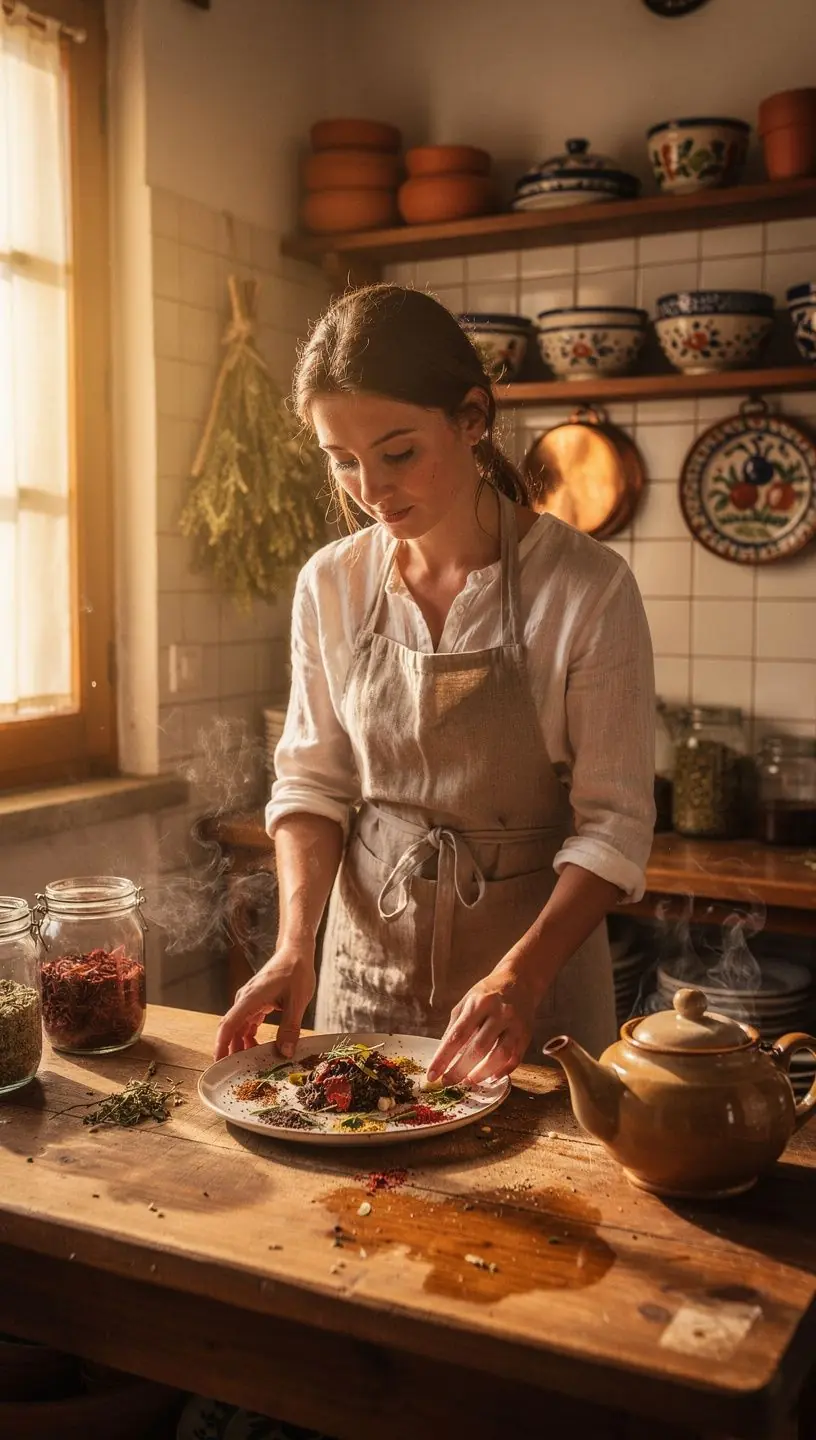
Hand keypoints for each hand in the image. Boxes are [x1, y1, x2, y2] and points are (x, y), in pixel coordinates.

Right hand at [214, 945, 315, 1060]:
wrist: (296, 951)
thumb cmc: (296, 971)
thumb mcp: (298, 1001)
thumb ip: (290, 1027)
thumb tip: (285, 1052)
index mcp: (251, 998)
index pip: (229, 1024)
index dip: (221, 1045)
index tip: (218, 1063)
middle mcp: (245, 999)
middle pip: (230, 1029)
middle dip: (229, 1051)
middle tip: (234, 1073)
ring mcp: (249, 1000)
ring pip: (238, 1027)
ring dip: (241, 1045)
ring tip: (249, 1064)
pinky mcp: (255, 1001)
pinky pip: (247, 1022)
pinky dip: (249, 1036)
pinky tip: (257, 1047)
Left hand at [426, 963, 542, 1085]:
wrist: (520, 981)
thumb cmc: (488, 993)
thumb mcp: (467, 1001)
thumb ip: (455, 1026)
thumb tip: (443, 1054)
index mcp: (479, 1003)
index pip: (457, 1035)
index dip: (443, 1058)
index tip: (432, 1075)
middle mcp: (499, 1013)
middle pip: (478, 1048)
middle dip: (460, 1070)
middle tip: (448, 1082)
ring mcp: (515, 1024)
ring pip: (500, 1055)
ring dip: (482, 1073)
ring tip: (468, 1081)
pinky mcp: (526, 1034)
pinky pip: (516, 1057)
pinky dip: (503, 1071)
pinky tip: (491, 1077)